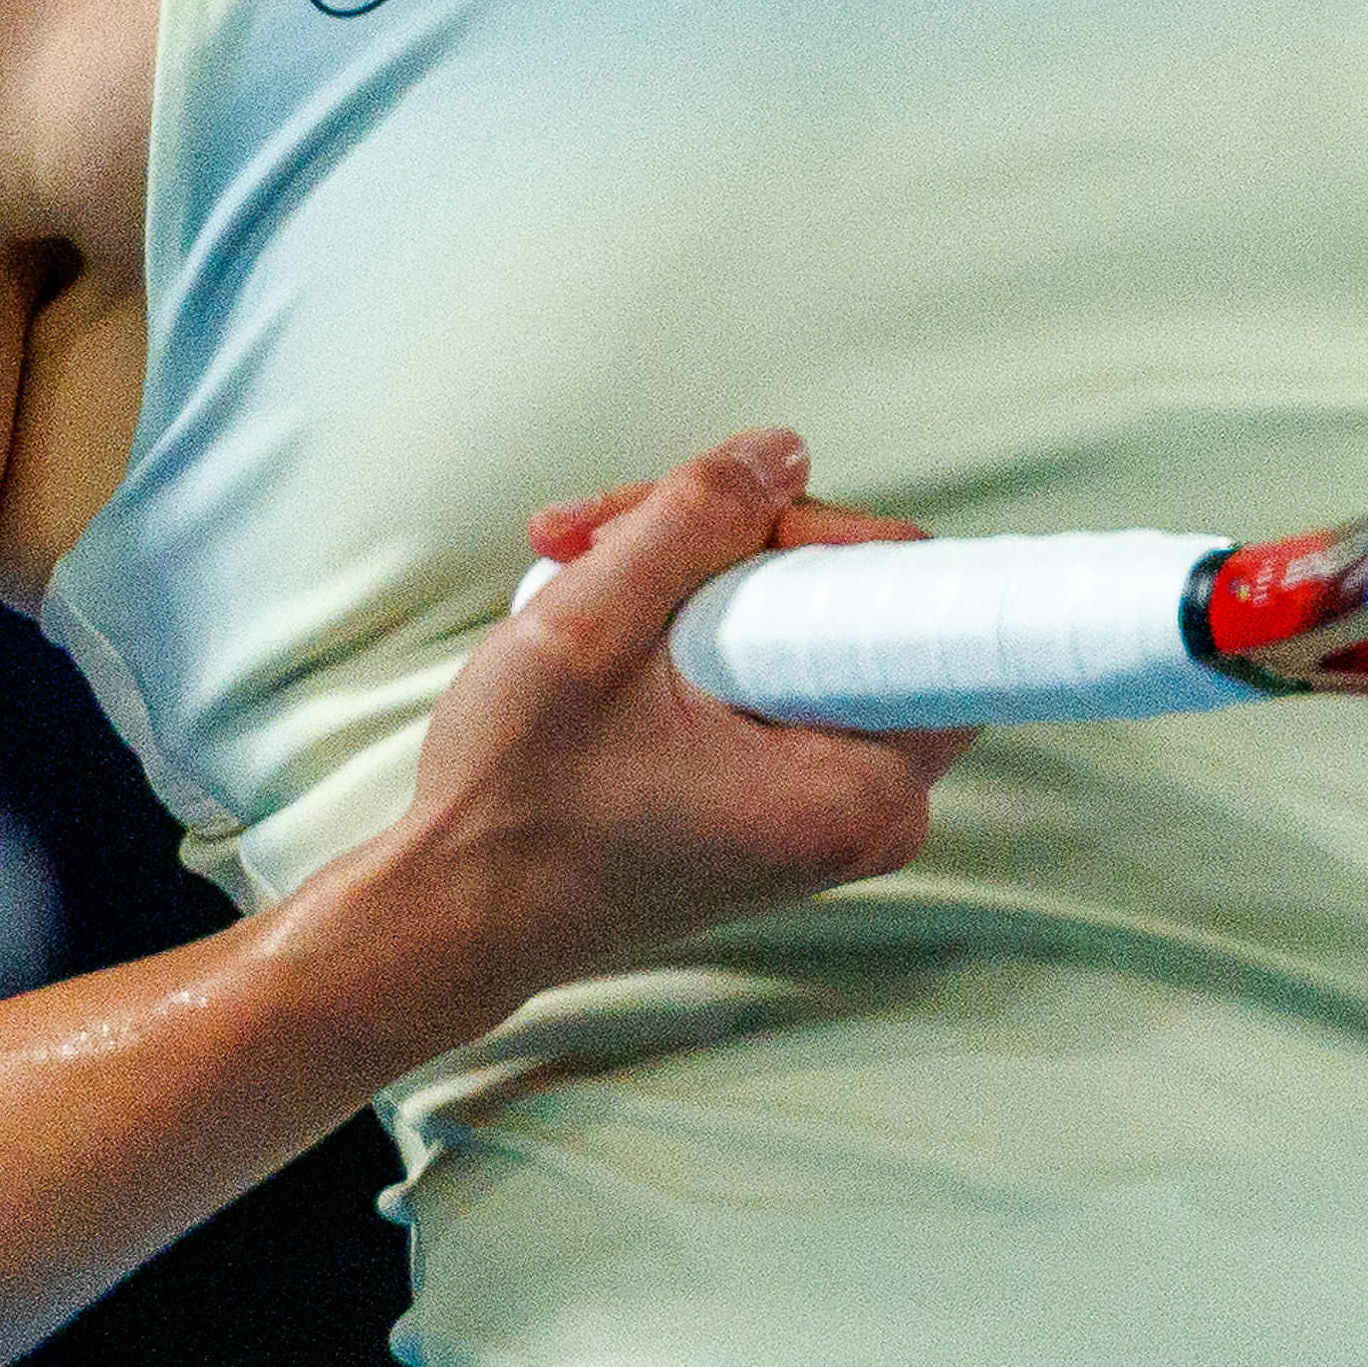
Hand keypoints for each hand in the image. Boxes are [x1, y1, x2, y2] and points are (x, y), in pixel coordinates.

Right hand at [376, 432, 968, 1012]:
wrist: (457, 913)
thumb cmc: (511, 808)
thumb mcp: (586, 629)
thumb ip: (695, 520)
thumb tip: (782, 453)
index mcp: (853, 790)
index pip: (909, 600)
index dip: (818, 534)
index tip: (728, 529)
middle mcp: (869, 809)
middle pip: (848, 598)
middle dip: (726, 542)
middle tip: (604, 537)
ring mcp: (832, 805)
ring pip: (800, 623)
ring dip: (692, 576)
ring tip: (572, 568)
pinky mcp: (790, 797)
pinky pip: (774, 669)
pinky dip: (696, 629)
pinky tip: (600, 615)